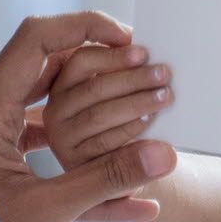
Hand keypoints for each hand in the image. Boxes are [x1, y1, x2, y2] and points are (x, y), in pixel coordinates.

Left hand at [0, 12, 177, 221]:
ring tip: (142, 120)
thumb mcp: (47, 213)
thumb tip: (166, 154)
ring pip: (48, 112)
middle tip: (142, 70)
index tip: (126, 36)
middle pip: (45, 71)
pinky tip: (133, 200)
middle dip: (99, 70)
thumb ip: (108, 179)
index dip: (83, 27)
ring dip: (95, 115)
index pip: (34, 41)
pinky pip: (46, 154)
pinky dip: (84, 165)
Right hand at [43, 42, 173, 169]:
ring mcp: (61, 137)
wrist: (117, 167)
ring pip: (99, 115)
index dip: (114, 56)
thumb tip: (149, 57)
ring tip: (164, 96)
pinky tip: (150, 120)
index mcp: (63, 84)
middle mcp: (56, 110)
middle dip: (133, 79)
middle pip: (94, 89)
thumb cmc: (118, 121)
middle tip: (163, 74)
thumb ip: (122, 75)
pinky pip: (104, 142)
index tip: (144, 53)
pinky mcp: (73, 162)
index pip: (82, 61)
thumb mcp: (115, 95)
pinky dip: (129, 130)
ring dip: (136, 103)